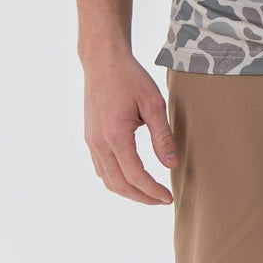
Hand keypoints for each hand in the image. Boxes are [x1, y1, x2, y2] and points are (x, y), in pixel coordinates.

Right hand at [82, 48, 178, 203]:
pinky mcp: (90, 137)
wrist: (102, 61)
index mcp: (115, 135)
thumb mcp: (153, 103)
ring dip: (128, 191)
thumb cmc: (130, 77)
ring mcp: (91, 141)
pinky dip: (116, 180)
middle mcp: (99, 142)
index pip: (134, 175)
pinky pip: (101, 168)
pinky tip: (131, 177)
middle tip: (161, 200)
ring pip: (107, 179)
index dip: (152, 191)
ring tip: (149, 192)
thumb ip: (162, 136)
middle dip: (141, 197)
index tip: (168, 197)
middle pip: (119, 184)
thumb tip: (172, 165)